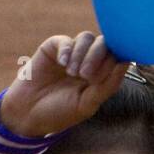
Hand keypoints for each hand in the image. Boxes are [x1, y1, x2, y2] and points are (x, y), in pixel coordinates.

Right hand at [0, 32, 130, 137]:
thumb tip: (126, 62)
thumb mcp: (88, 103)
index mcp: (101, 74)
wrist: (27, 115)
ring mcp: (71, 53)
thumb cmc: (60, 112)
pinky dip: (66, 50)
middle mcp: (89, 60)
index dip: (114, 61)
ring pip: (86, 38)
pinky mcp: (53, 48)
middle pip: (104, 43)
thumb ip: (109, 84)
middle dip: (98, 57)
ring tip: (72, 73)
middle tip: (85, 76)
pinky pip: (65, 40)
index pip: (117, 56)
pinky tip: (62, 64)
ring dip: (82, 54)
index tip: (101, 77)